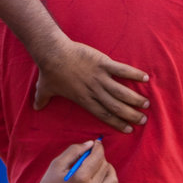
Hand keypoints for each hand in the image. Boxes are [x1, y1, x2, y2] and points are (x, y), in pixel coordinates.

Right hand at [29, 140, 118, 182]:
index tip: (97, 143)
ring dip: (105, 169)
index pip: (98, 157)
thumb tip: (91, 144)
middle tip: (90, 154)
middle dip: (100, 157)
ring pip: (112, 178)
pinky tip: (88, 179)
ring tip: (94, 166)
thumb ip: (74, 151)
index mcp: (81, 178)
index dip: (99, 147)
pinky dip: (100, 180)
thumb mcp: (56, 164)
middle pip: (106, 166)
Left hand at [34, 41, 148, 132]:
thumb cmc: (49, 72)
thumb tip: (35, 108)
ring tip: (147, 104)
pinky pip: (122, 70)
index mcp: (84, 100)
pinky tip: (145, 78)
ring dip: (135, 99)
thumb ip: (41, 100)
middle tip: (143, 120)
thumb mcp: (44, 89)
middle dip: (131, 115)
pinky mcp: (103, 63)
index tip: (129, 129)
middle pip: (116, 107)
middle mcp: (94, 91)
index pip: (104, 115)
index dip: (117, 123)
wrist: (53, 53)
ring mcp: (99, 77)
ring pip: (121, 92)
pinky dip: (134, 74)